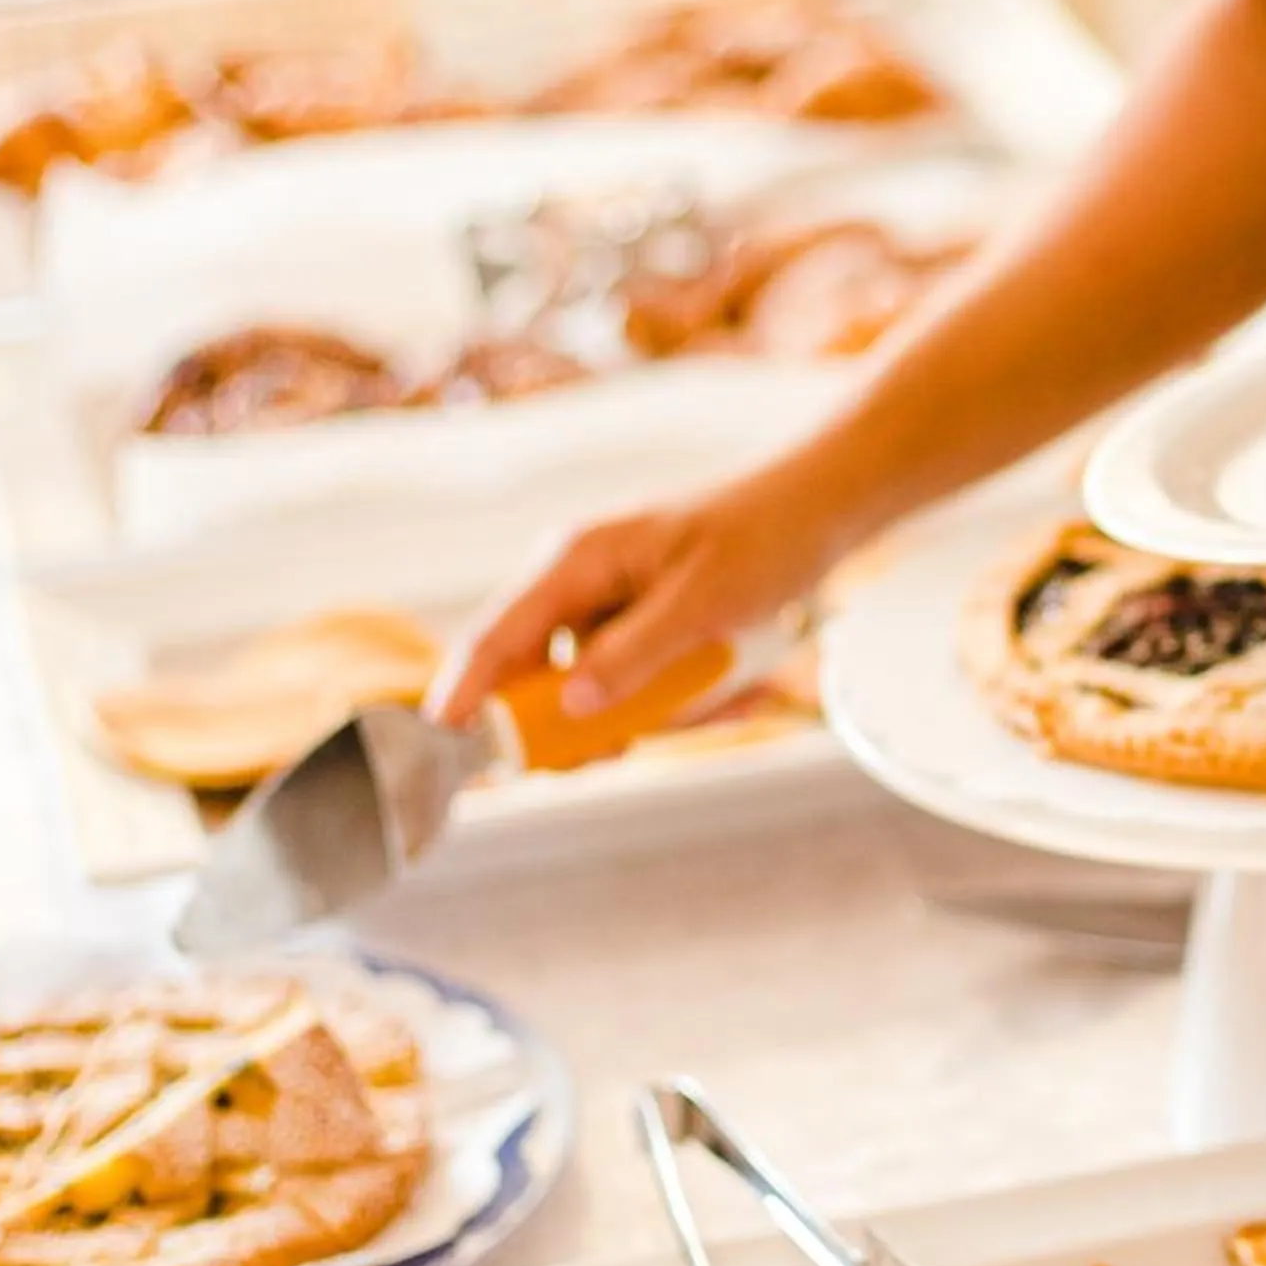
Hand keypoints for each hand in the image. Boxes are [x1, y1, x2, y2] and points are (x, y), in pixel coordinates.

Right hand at [434, 464, 843, 726]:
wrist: (821, 511)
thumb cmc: (763, 542)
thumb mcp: (701, 603)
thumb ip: (632, 655)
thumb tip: (566, 706)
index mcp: (574, 561)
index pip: (495, 637)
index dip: (464, 694)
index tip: (444, 746)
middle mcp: (578, 581)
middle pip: (532, 673)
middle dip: (566, 724)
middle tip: (611, 753)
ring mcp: (609, 603)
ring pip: (589, 686)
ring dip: (638, 713)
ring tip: (712, 701)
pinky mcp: (642, 623)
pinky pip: (635, 679)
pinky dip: (675, 699)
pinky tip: (737, 691)